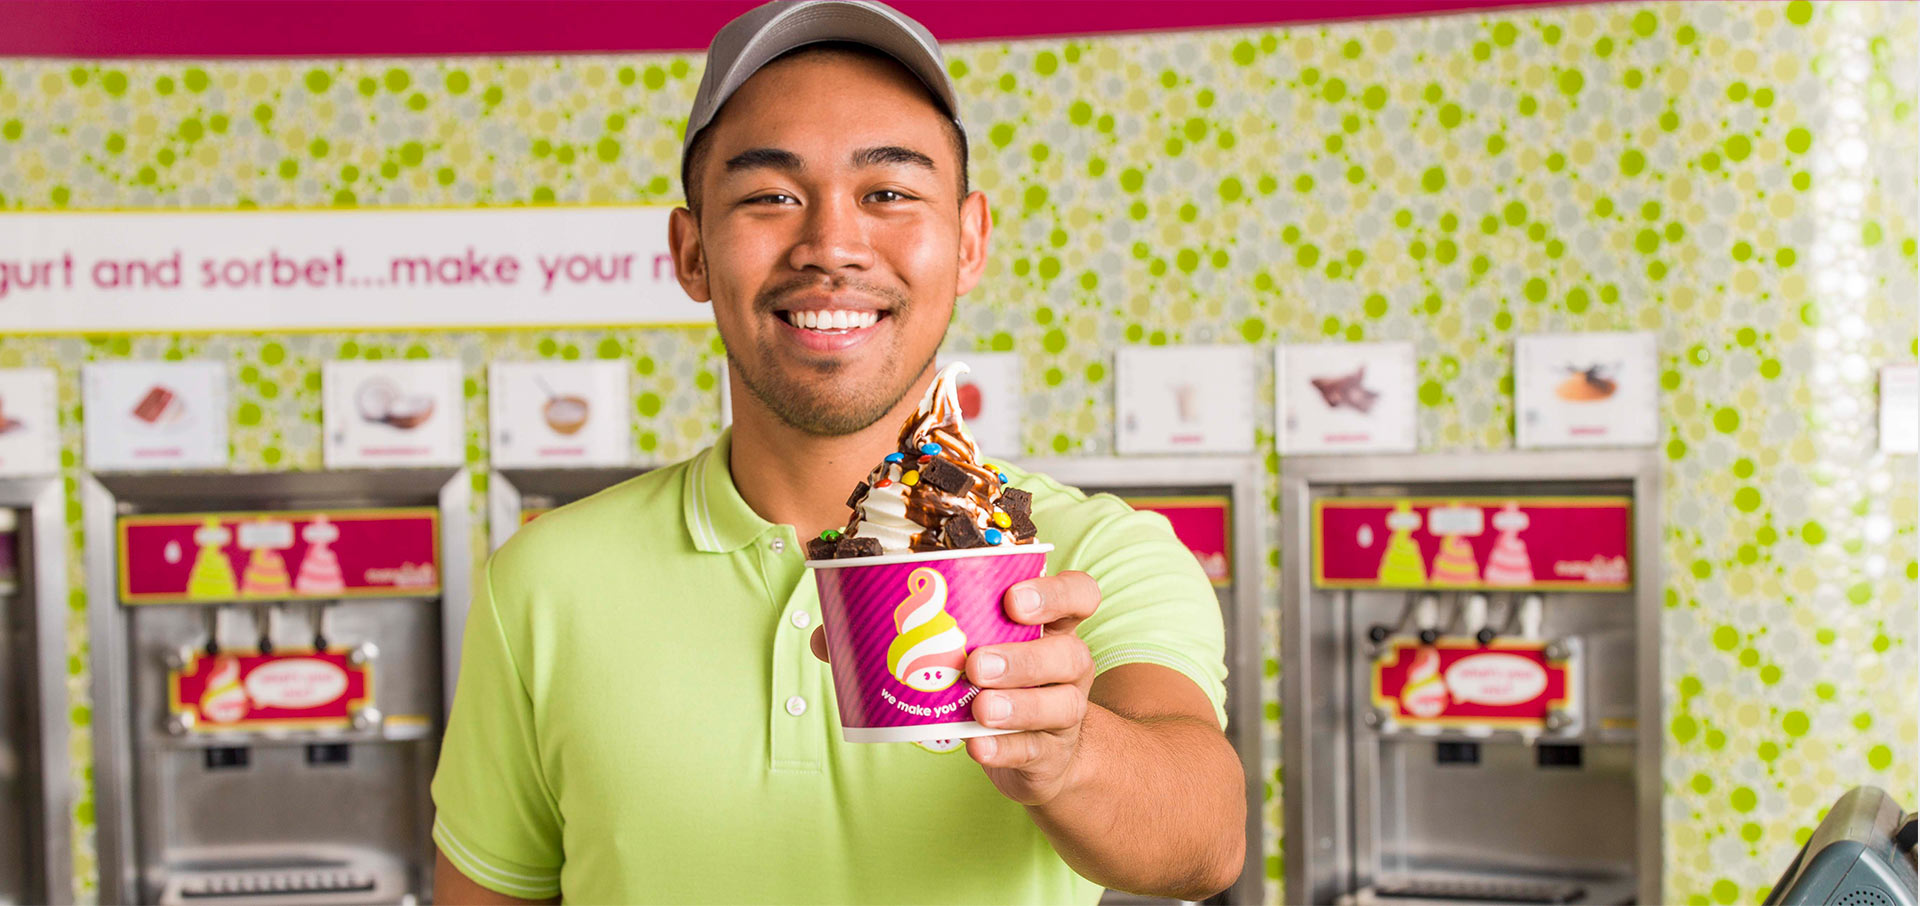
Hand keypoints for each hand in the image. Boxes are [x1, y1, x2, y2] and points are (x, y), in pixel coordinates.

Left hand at [805, 570, 1103, 804]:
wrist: (1035, 754)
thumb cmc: (990, 684)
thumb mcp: (966, 652)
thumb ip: (902, 636)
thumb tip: (827, 635)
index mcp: (1050, 625)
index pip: (1078, 594)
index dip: (1054, 593)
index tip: (1013, 599)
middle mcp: (1068, 664)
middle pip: (1069, 652)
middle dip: (1025, 656)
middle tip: (976, 662)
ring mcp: (1065, 712)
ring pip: (1059, 704)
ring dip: (1017, 703)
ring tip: (978, 706)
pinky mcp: (1050, 754)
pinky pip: (1034, 750)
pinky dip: (1004, 749)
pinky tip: (977, 748)